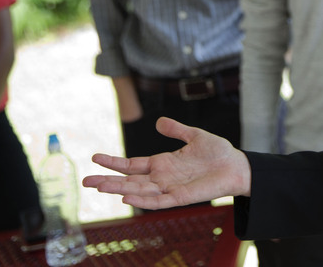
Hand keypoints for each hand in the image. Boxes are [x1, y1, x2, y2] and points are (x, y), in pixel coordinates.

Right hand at [83, 117, 251, 208]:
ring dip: (119, 189)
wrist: (237, 166)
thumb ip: (176, 130)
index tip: (95, 157)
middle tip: (85, 181)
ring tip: (99, 186)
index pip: (132, 164)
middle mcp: (162, 177)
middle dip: (107, 180)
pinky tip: (127, 197)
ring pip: (138, 191)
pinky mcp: (181, 198)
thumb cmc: (218, 153)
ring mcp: (170, 188)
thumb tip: (158, 121)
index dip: (114, 162)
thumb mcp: (195, 136)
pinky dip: (143, 200)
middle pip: (129, 180)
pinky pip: (158, 202)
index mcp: (163, 163)